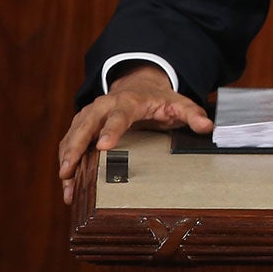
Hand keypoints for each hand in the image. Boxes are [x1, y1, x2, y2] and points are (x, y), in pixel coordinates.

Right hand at [56, 64, 210, 204]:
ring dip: (67, 159)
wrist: (139, 85)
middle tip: (68, 170)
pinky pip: (70, 143)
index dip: (111, 131)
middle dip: (75, 147)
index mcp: (128, 102)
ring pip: (73, 135)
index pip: (118, 117)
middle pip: (85, 125)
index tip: (103, 146)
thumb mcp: (178, 104)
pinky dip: (66, 161)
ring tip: (65, 186)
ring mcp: (90, 115)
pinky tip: (67, 186)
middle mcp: (104, 106)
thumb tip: (207, 127)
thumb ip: (192, 114)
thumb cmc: (159, 99)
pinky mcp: (83, 126)